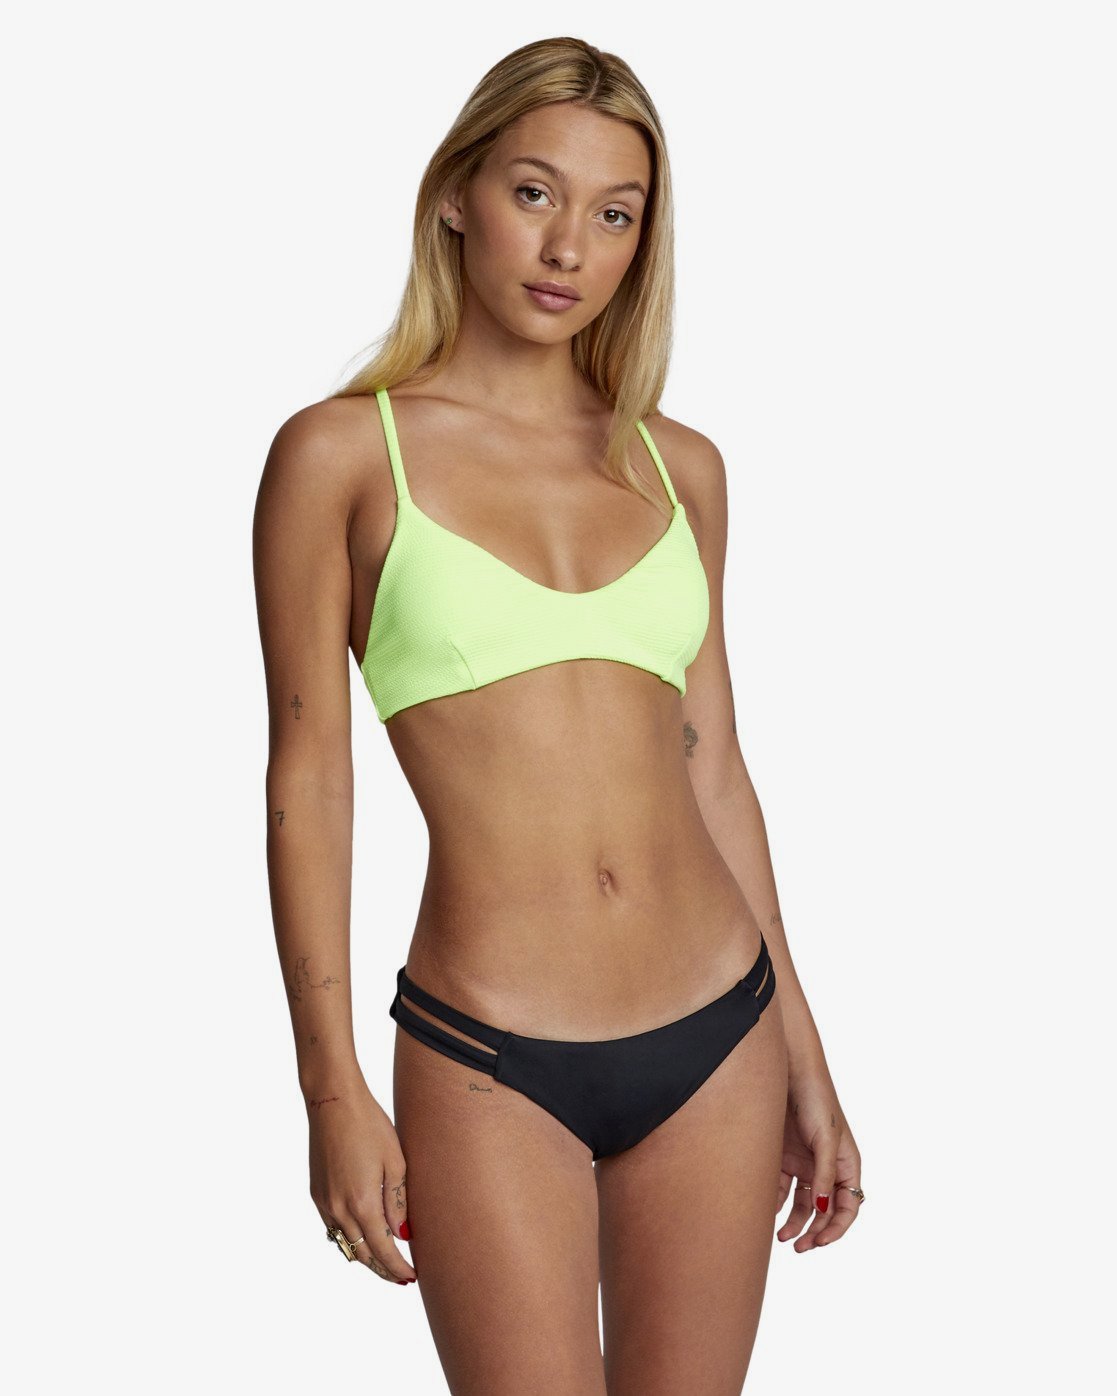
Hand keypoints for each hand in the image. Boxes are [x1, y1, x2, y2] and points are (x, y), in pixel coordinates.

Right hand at [307, 1077, 417, 1284]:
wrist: (332, 1103)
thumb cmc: (369, 1125)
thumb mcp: (395, 1161)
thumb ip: (398, 1201)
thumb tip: (403, 1234)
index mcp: (363, 1204)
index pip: (383, 1250)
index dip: (397, 1268)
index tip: (411, 1278)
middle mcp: (339, 1210)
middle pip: (363, 1254)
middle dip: (383, 1269)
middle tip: (402, 1276)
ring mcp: (324, 1203)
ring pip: (346, 1244)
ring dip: (365, 1255)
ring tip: (386, 1259)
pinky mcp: (316, 1194)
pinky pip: (333, 1228)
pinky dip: (350, 1237)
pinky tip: (363, 1233)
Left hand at [775, 1065, 862, 1251]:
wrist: (788, 1070)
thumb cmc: (816, 1099)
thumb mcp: (825, 1140)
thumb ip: (824, 1175)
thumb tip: (822, 1209)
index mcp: (847, 1164)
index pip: (848, 1206)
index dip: (837, 1227)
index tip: (820, 1242)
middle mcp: (827, 1167)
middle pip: (824, 1209)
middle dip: (814, 1231)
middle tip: (799, 1247)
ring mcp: (805, 1162)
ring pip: (802, 1203)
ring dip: (794, 1222)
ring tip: (781, 1237)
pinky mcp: (783, 1156)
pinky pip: (782, 1187)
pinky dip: (776, 1202)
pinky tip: (766, 1211)